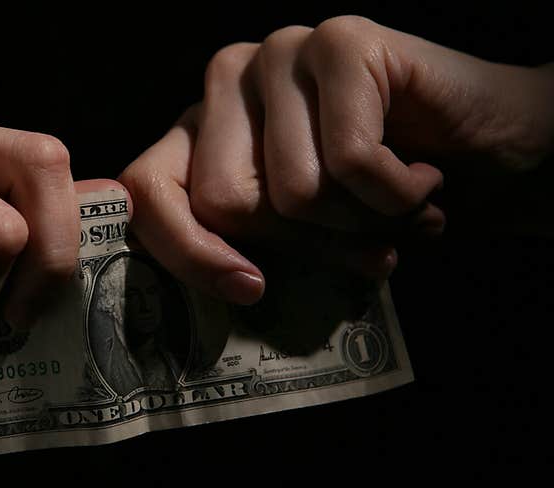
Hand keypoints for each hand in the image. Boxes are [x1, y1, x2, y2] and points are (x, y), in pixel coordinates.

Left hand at [119, 16, 553, 302]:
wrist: (496, 152)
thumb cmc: (389, 200)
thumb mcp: (303, 238)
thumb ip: (253, 249)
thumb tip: (235, 286)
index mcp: (201, 132)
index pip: (146, 192)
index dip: (187, 253)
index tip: (252, 291)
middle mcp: (227, 82)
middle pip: (226, 203)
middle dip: (306, 245)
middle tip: (363, 241)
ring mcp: (280, 54)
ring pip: (292, 192)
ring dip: (361, 223)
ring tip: (397, 208)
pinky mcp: (339, 42)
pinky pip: (349, 163)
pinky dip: (398, 195)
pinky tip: (424, 177)